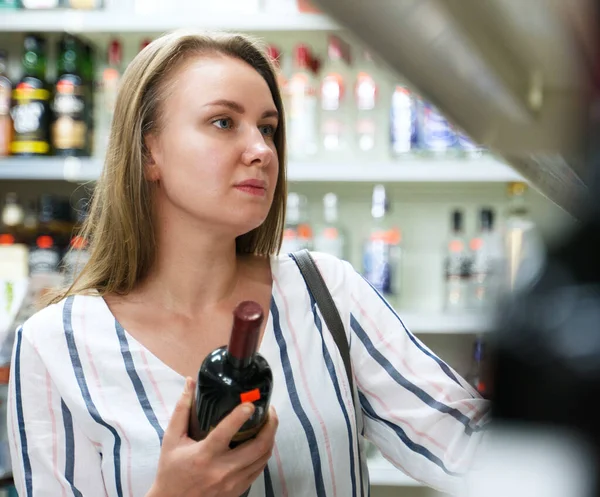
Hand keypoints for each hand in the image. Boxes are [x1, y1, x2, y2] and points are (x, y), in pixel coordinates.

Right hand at [147, 377, 277, 496]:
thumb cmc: (170, 470)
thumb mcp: (172, 439)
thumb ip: (182, 410)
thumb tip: (190, 382)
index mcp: (204, 455)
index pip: (226, 432)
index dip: (240, 416)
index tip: (251, 403)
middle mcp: (221, 470)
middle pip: (257, 447)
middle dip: (270, 425)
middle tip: (270, 410)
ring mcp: (232, 482)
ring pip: (263, 458)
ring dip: (271, 438)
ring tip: (270, 423)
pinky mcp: (238, 490)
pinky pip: (259, 469)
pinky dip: (264, 453)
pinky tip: (263, 442)